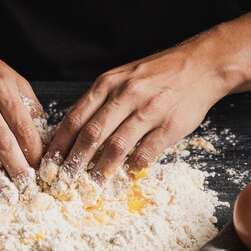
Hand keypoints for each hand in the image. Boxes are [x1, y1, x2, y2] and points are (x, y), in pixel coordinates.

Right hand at [0, 28, 44, 195]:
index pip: (23, 126)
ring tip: (4, 194)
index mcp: (2, 86)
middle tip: (27, 188)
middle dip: (16, 168)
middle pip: (1, 140)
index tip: (42, 170)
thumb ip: (28, 105)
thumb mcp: (10, 76)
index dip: (34, 152)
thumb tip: (44, 138)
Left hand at [43, 38, 228, 183]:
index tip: (49, 163)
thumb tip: (73, 129)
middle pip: (91, 134)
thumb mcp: (122, 77)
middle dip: (74, 161)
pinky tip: (126, 175)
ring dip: (101, 170)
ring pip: (116, 146)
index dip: (60, 143)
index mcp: (109, 84)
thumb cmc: (157, 74)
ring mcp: (149, 110)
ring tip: (91, 185)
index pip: (75, 118)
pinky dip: (133, 167)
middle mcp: (126, 95)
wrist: (201, 66)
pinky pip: (146, 152)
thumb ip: (99, 101)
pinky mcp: (170, 126)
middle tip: (64, 181)